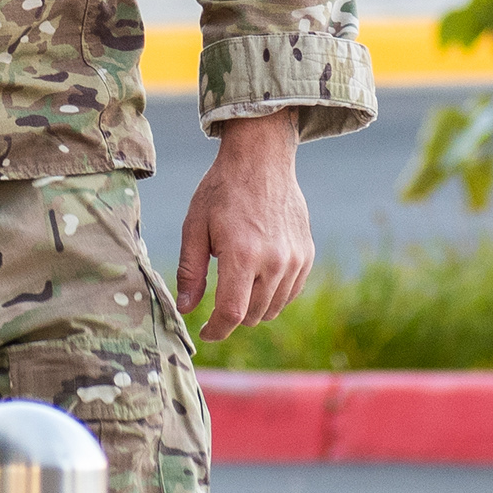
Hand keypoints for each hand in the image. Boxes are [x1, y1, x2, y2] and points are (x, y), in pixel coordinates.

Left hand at [176, 112, 314, 341]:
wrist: (261, 160)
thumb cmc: (222, 190)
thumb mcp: (195, 226)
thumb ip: (191, 271)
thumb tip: (186, 308)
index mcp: (242, 254)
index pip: (232, 313)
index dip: (216, 330)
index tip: (206, 332)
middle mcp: (274, 261)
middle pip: (252, 315)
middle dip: (231, 317)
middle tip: (217, 302)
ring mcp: (295, 259)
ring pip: (272, 308)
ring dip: (252, 307)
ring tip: (237, 285)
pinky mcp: (307, 255)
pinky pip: (289, 293)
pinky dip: (272, 295)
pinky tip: (257, 278)